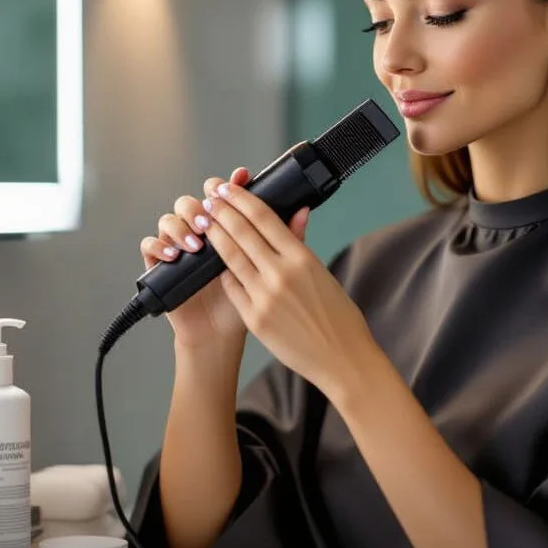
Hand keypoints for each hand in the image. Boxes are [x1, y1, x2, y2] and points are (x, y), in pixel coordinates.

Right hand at [140, 168, 311, 349]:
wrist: (223, 334)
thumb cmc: (251, 301)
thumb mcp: (272, 271)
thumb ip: (288, 240)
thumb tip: (304, 210)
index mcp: (228, 227)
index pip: (227, 196)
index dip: (233, 183)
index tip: (242, 177)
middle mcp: (202, 231)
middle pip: (196, 200)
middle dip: (204, 202)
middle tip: (213, 214)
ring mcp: (180, 246)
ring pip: (171, 218)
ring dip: (182, 225)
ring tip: (197, 242)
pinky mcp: (161, 264)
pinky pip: (150, 245)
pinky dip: (159, 245)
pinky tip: (174, 255)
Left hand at [199, 182, 380, 400]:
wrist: (343, 359)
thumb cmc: (338, 316)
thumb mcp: (323, 273)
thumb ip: (302, 244)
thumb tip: (297, 211)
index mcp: (302, 259)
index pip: (264, 218)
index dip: (241, 199)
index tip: (228, 188)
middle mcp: (281, 274)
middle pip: (242, 233)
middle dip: (221, 212)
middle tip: (209, 198)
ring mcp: (265, 297)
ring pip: (231, 258)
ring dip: (215, 236)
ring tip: (205, 222)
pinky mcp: (254, 319)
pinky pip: (232, 288)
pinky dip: (223, 272)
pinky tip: (215, 261)